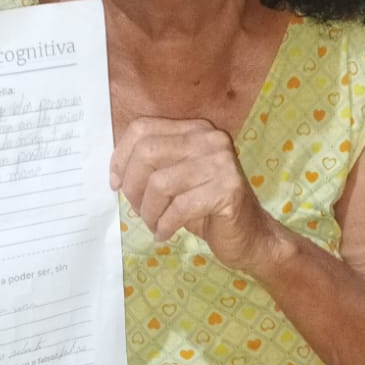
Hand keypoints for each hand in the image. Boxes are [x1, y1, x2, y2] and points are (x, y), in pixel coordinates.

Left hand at [109, 116, 286, 274]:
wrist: (249, 236)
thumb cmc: (205, 209)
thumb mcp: (175, 180)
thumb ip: (152, 166)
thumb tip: (115, 172)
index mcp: (194, 130)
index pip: (142, 128)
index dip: (120, 156)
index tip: (115, 183)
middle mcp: (209, 139)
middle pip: (147, 152)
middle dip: (133, 186)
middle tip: (138, 210)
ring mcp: (222, 162)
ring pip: (160, 183)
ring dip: (149, 211)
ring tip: (154, 224)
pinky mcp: (228, 190)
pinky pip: (179, 207)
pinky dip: (165, 224)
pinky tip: (165, 233)